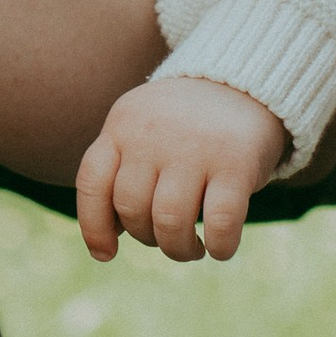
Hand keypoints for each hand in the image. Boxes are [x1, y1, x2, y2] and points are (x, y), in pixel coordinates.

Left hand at [77, 74, 285, 263]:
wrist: (243, 82)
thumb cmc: (184, 124)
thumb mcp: (141, 128)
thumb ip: (122, 171)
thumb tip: (108, 239)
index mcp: (123, 125)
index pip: (92, 182)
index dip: (94, 227)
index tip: (106, 254)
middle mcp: (153, 134)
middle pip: (132, 208)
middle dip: (147, 237)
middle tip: (167, 238)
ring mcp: (195, 146)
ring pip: (170, 220)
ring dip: (179, 249)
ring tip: (191, 248)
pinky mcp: (237, 162)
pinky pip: (220, 222)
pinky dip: (219, 246)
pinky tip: (220, 248)